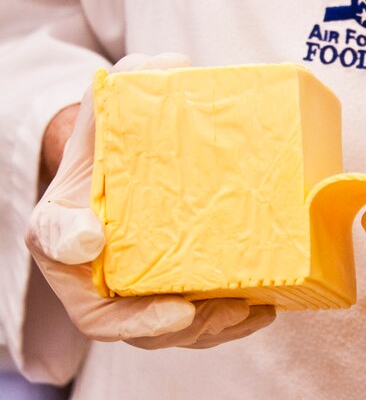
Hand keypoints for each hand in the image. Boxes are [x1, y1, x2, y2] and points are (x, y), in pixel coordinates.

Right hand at [25, 53, 274, 347]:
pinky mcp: (170, 283)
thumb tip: (168, 71)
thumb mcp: (106, 110)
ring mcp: (134, 284)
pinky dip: (230, 318)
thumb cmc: (111, 136)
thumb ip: (123, 93)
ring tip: (254, 311)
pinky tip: (265, 308)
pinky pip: (197, 316)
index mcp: (67, 239)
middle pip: (138, 324)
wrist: (128, 151)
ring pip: (172, 327)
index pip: (97, 306)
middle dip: (186, 328)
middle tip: (229, 311)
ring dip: (214, 327)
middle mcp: (97, 272)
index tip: (179, 309)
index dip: (135, 316)